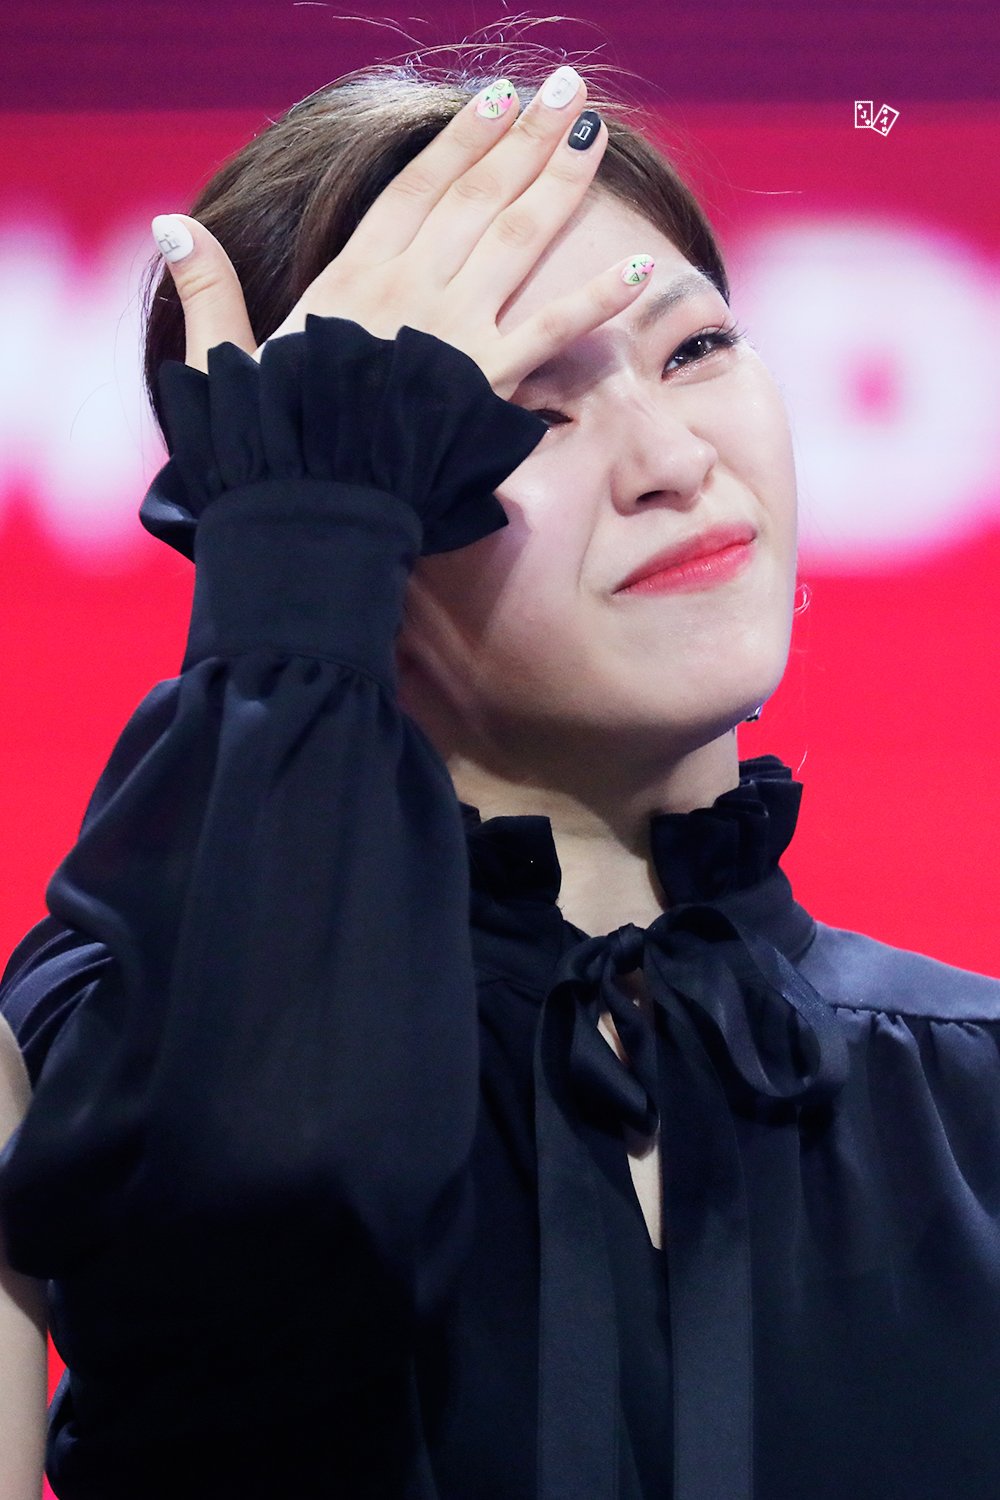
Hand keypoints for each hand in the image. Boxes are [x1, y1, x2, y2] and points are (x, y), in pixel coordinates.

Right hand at [153, 68, 655, 398]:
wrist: (310, 505)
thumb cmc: (266, 443)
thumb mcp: (225, 360)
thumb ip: (210, 291)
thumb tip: (175, 226)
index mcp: (352, 278)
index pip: (417, 188)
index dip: (461, 140)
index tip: (497, 97)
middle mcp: (411, 289)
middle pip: (480, 196)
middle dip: (527, 137)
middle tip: (569, 89)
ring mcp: (455, 330)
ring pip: (520, 239)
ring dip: (562, 181)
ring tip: (597, 132)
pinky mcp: (488, 381)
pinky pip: (555, 330)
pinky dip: (601, 297)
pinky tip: (647, 265)